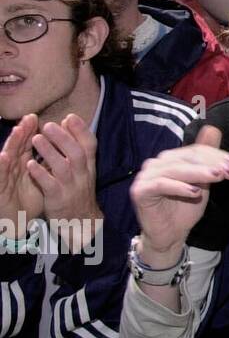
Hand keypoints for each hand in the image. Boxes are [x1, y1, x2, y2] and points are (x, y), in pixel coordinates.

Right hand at [0, 114, 41, 223]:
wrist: (16, 223)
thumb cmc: (27, 201)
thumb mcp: (40, 179)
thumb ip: (46, 163)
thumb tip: (60, 147)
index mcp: (22, 165)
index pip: (27, 145)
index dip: (32, 131)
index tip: (39, 116)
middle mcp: (13, 169)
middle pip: (18, 148)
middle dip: (23, 132)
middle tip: (29, 117)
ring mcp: (5, 179)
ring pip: (8, 159)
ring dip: (12, 145)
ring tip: (18, 130)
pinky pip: (0, 177)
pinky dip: (1, 166)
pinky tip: (4, 157)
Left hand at [29, 116, 101, 242]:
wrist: (82, 220)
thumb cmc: (78, 189)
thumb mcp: (84, 168)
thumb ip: (76, 147)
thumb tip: (68, 122)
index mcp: (88, 166)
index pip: (90, 145)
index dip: (81, 130)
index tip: (69, 117)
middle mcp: (82, 174)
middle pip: (76, 153)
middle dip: (63, 138)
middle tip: (48, 125)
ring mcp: (71, 187)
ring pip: (62, 167)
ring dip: (49, 152)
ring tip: (36, 139)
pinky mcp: (58, 199)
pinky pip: (50, 185)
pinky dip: (40, 174)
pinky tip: (30, 164)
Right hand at [131, 125, 228, 255]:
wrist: (170, 235)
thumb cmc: (185, 207)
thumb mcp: (202, 181)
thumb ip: (206, 158)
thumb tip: (213, 129)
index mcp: (170, 158)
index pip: (196, 151)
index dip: (217, 156)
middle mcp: (156, 163)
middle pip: (187, 157)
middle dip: (212, 163)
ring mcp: (146, 176)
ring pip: (176, 169)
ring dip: (200, 173)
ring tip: (218, 177)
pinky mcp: (140, 191)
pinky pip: (162, 185)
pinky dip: (180, 187)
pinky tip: (196, 192)